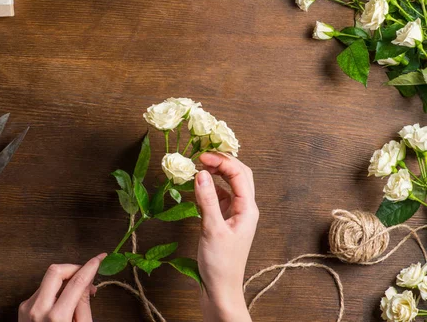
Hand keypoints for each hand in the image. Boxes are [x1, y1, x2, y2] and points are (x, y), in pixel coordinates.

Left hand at [18, 253, 105, 321]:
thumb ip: (83, 305)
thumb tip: (87, 284)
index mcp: (56, 318)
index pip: (77, 281)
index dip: (91, 266)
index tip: (100, 258)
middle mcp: (38, 310)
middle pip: (55, 270)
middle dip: (73, 267)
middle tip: (86, 273)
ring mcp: (27, 308)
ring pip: (48, 279)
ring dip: (65, 279)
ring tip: (77, 292)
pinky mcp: (22, 308)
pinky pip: (42, 290)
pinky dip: (55, 290)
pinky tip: (63, 300)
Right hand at [194, 152, 257, 321]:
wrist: (221, 289)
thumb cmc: (220, 264)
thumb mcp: (212, 230)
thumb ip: (207, 200)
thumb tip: (200, 173)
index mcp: (248, 209)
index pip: (239, 174)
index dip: (222, 161)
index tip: (201, 156)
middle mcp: (245, 209)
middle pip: (239, 175)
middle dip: (222, 161)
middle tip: (201, 155)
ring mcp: (235, 214)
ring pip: (229, 184)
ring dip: (216, 173)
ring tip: (198, 166)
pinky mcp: (225, 221)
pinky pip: (220, 196)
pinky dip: (210, 187)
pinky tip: (198, 186)